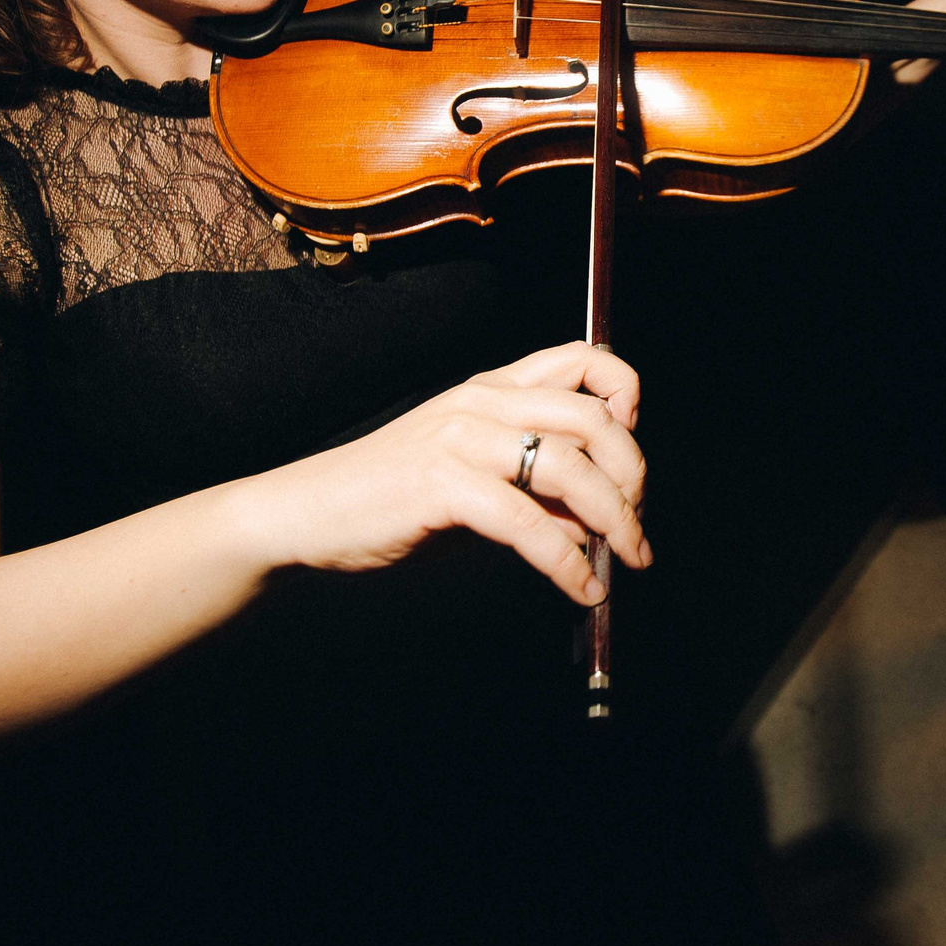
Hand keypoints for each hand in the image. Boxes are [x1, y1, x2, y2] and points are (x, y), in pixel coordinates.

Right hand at [276, 342, 648, 602]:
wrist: (308, 512)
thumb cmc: (392, 499)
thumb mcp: (476, 483)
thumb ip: (535, 492)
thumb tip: (598, 527)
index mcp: (491, 388)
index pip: (580, 358)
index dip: (623, 391)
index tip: (632, 444)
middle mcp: (481, 401)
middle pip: (590, 418)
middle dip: (631, 474)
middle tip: (637, 524)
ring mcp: (461, 438)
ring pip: (567, 468)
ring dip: (613, 520)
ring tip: (625, 561)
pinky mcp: (442, 484)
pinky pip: (527, 523)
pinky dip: (565, 561)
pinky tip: (580, 587)